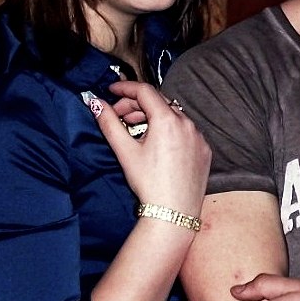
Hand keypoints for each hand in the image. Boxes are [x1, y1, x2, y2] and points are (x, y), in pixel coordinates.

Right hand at [87, 81, 210, 217]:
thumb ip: (109, 123)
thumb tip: (95, 103)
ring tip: (135, 129)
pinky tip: (156, 144)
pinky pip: (185, 131)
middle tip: (118, 116)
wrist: (174, 212)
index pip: (145, 91)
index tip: (111, 90)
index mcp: (168, 120)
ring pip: (173, 116)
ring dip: (152, 117)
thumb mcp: (125, 151)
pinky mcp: (204, 150)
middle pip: (159, 103)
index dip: (125, 88)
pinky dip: (169, 130)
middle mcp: (188, 124)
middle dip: (136, 105)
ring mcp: (199, 137)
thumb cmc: (149, 183)